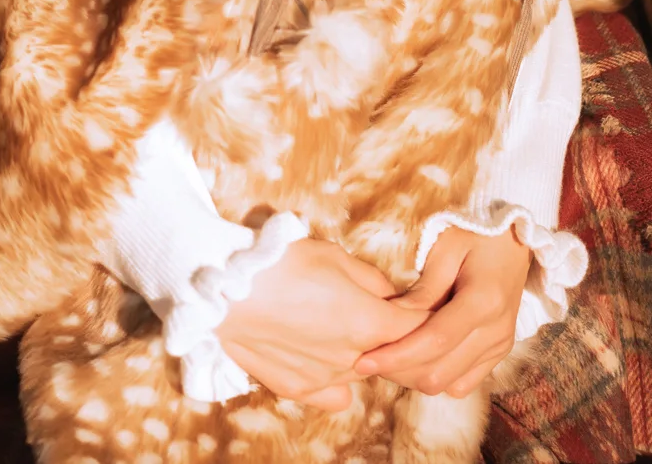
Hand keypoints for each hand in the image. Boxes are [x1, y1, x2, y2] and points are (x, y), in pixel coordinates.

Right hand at [217, 238, 429, 410]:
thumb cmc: (281, 262)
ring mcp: (326, 380)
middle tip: (380, 311)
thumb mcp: (335, 255)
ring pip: (364, 373)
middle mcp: (354, 360)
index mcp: (370, 323)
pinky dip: (338, 380)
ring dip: (364, 354)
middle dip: (395, 336)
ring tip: (338, 323)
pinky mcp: (299, 390)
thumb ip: (373, 280)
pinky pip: (336, 396)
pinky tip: (323, 354)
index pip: (420, 327)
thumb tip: (392, 296)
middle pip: (395, 355)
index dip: (424, 312)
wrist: (226, 287)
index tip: (420, 302)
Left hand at [355, 226, 530, 397]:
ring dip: (416, 377)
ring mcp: (500, 346)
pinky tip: (416, 357)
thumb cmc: (476, 234)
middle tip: (368, 358)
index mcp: (483, 301)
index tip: (363, 360)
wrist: (516, 240)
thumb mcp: (446, 247)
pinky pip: (464, 382)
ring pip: (450, 383)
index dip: (396, 355)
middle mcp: (496, 331)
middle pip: (440, 371)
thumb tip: (391, 319)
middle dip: (400, 371)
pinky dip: (438, 376)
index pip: (434, 341)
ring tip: (388, 357)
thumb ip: (423, 289)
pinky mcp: (499, 353)